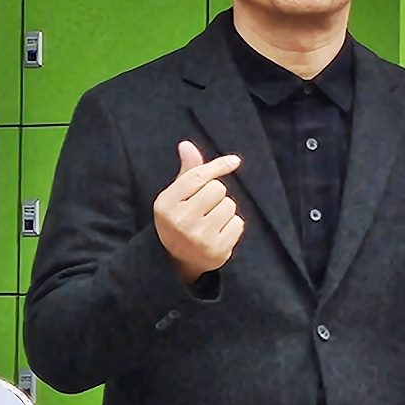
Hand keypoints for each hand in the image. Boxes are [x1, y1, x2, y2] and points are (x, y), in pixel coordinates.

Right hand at [156, 140, 245, 281]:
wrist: (178, 260)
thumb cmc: (180, 218)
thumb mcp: (177, 195)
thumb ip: (187, 172)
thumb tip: (186, 145)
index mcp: (166, 204)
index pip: (198, 176)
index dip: (218, 166)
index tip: (234, 161)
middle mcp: (180, 220)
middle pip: (217, 189)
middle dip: (216, 194)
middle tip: (206, 206)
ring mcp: (198, 237)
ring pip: (229, 205)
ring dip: (225, 210)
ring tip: (211, 220)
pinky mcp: (216, 250)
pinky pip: (238, 223)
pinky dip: (233, 225)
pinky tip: (219, 232)